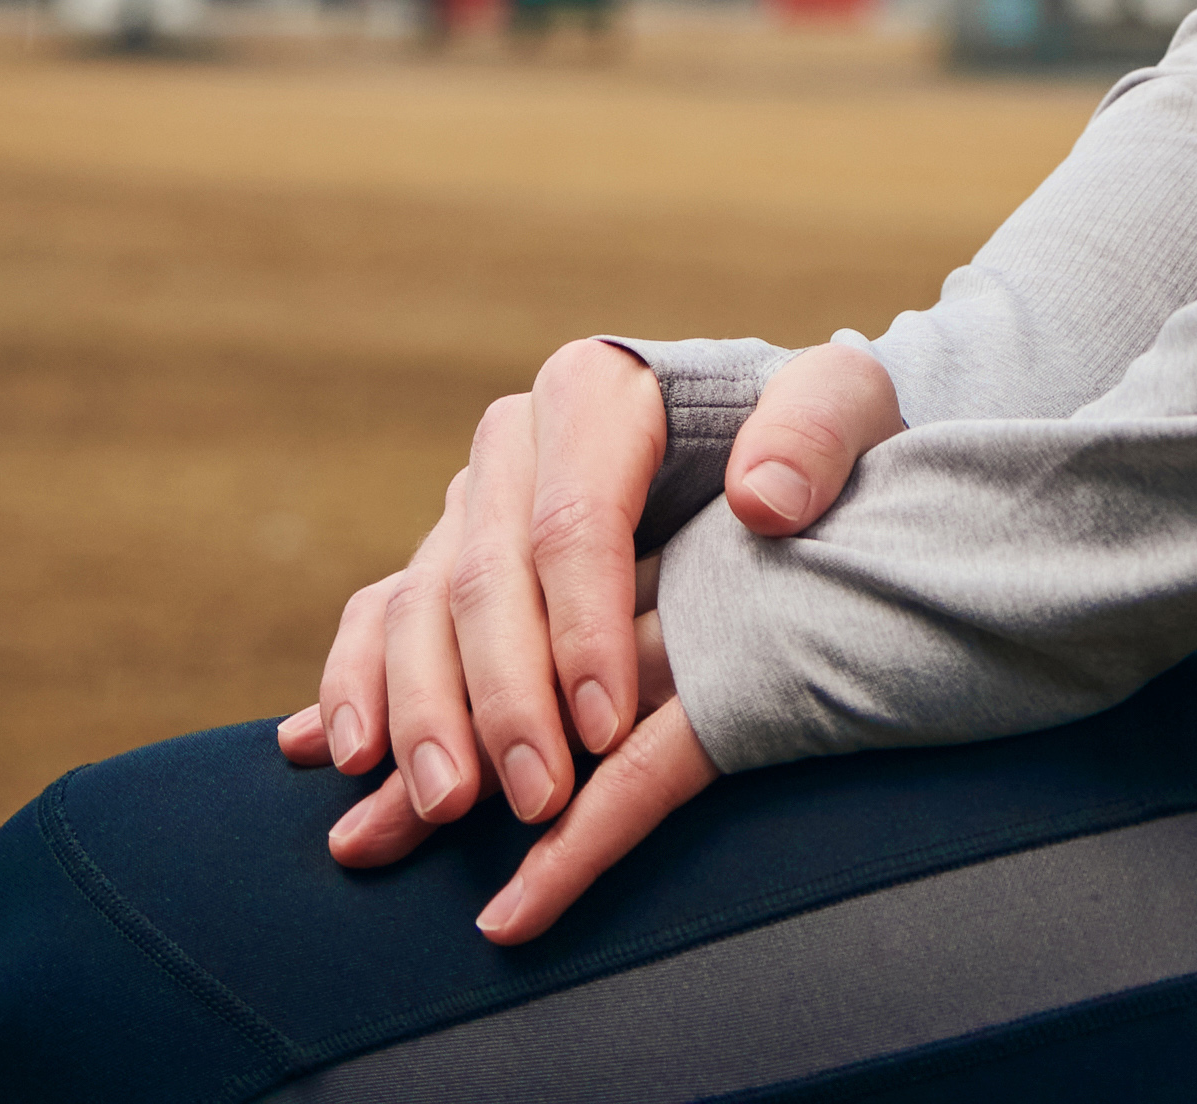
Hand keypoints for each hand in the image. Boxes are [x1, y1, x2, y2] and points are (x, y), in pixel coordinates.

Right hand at [278, 332, 902, 943]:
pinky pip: (375, 617)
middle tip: (530, 798)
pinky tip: (348, 757)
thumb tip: (765, 496)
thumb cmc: (813, 438)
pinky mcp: (444, 562)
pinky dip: (354, 684)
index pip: (575, 520)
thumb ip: (820, 430)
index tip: (606, 730)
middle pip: (485, 574)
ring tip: (438, 805)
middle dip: (501, 696)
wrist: (774, 449)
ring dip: (420, 710)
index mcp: (599, 392)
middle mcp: (515, 442)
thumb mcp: (848, 408)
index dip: (582, 629)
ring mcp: (470, 505)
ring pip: (417, 603)